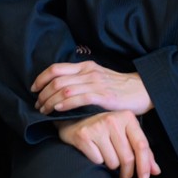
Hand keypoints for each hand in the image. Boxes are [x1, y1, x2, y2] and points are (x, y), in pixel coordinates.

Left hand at [33, 61, 152, 116]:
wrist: (143, 90)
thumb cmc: (119, 88)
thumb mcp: (98, 78)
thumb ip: (81, 80)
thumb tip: (60, 89)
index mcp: (86, 67)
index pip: (56, 69)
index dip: (41, 78)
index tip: (34, 89)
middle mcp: (89, 73)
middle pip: (56, 80)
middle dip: (43, 94)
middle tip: (38, 105)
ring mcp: (96, 84)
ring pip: (64, 90)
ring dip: (50, 101)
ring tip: (44, 110)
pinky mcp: (104, 96)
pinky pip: (79, 98)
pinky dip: (65, 104)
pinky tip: (58, 109)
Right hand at [60, 110, 160, 177]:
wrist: (75, 119)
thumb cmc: (105, 128)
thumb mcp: (126, 133)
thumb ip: (143, 151)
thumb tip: (155, 171)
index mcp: (127, 117)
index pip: (141, 145)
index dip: (144, 166)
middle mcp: (113, 120)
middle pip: (127, 157)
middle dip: (128, 172)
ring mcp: (97, 127)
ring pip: (112, 162)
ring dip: (112, 166)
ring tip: (107, 157)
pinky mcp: (83, 136)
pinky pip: (97, 161)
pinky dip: (98, 161)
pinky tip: (95, 152)